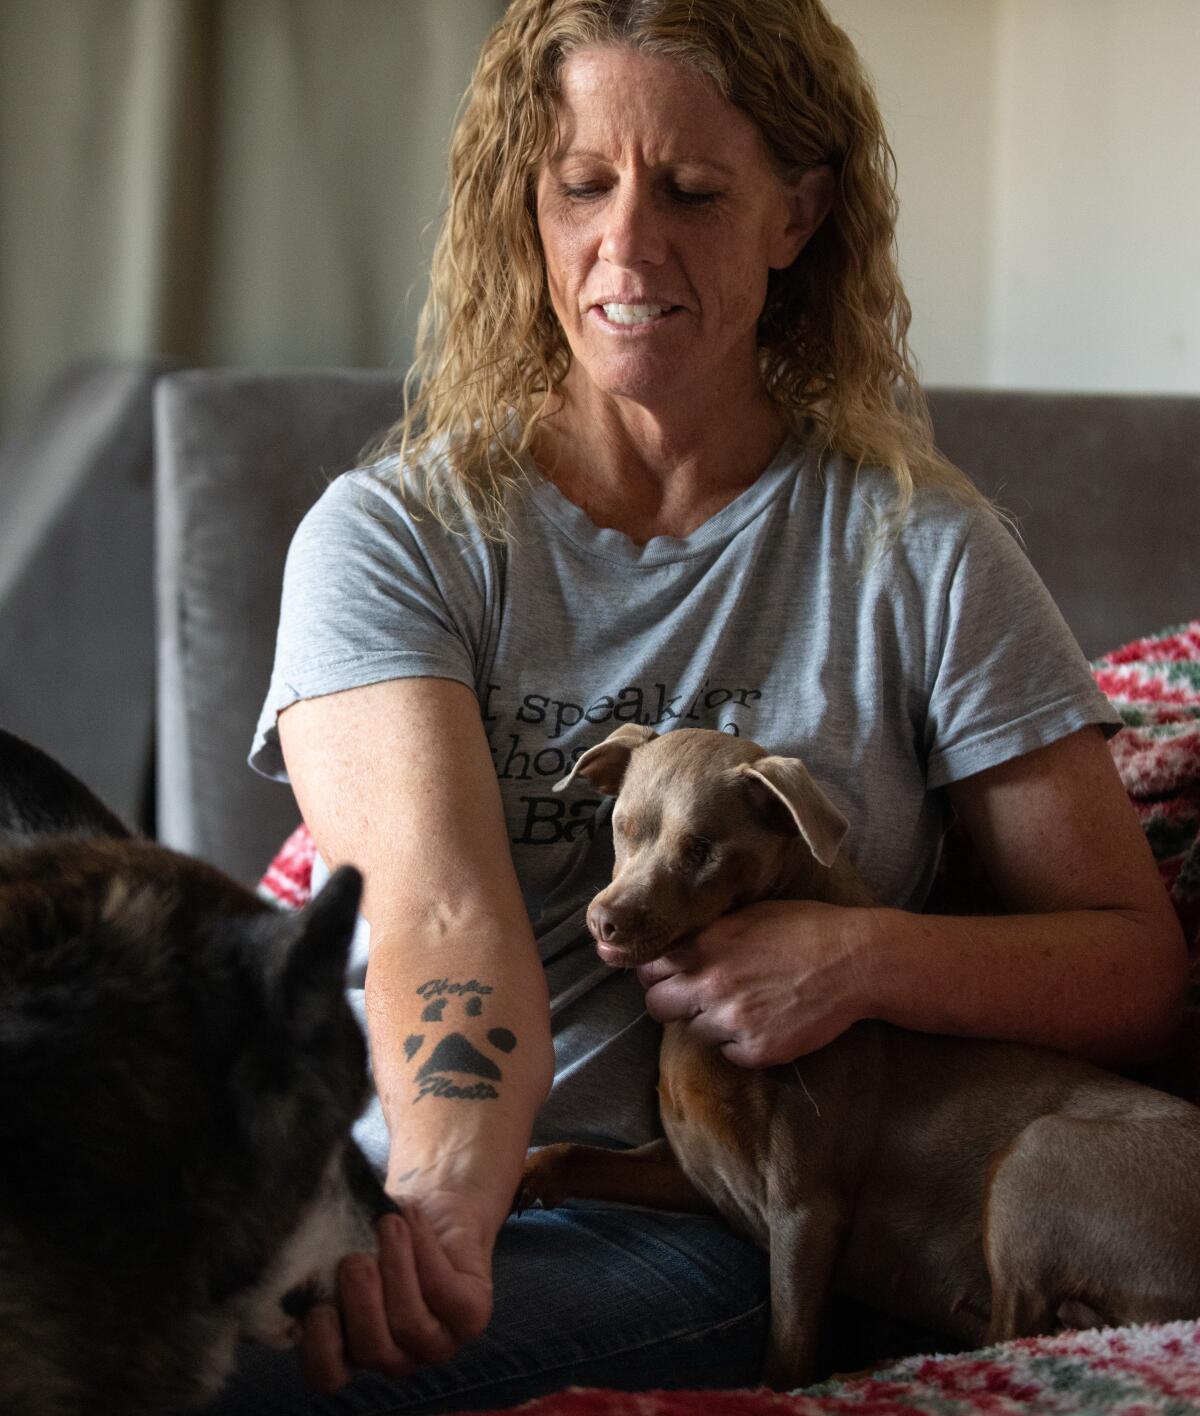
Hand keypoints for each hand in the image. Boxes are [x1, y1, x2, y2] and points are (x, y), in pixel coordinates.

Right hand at [299, 1186, 494, 1392]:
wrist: (440, 1200)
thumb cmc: (384, 1228)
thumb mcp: (351, 1245)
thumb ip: (328, 1266)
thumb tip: (304, 1264)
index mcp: (356, 1346)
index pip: (330, 1375)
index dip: (321, 1349)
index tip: (319, 1308)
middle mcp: (397, 1354)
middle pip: (373, 1350)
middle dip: (362, 1303)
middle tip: (355, 1259)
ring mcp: (438, 1341)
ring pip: (410, 1323)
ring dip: (396, 1268)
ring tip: (388, 1225)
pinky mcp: (472, 1315)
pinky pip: (445, 1292)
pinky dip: (424, 1250)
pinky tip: (412, 1219)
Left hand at [636, 899, 872, 1066]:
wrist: (855, 960)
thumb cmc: (805, 929)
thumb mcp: (747, 916)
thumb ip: (706, 933)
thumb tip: (673, 947)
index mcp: (704, 945)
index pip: (648, 969)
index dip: (659, 973)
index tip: (673, 974)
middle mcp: (710, 983)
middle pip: (657, 1006)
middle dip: (672, 1002)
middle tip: (698, 997)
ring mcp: (732, 1019)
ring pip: (693, 1032)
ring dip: (711, 1022)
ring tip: (746, 1005)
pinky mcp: (756, 1050)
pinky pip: (728, 1054)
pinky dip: (741, 1043)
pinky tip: (766, 1021)